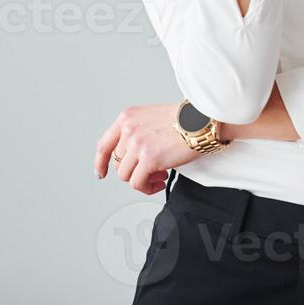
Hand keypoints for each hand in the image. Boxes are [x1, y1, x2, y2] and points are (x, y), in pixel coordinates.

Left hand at [94, 103, 208, 194]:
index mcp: (127, 118)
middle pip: (119, 164)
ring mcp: (137, 144)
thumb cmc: (186, 119)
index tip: (101, 173)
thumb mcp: (152, 117)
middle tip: (153, 171)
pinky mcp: (149, 159)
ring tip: (160, 175)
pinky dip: (148, 187)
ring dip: (143, 179)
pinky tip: (162, 181)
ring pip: (127, 176)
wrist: (203, 120)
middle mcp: (129, 129)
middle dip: (134, 171)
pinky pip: (138, 183)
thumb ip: (137, 132)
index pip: (104, 144)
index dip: (101, 163)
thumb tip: (132, 157)